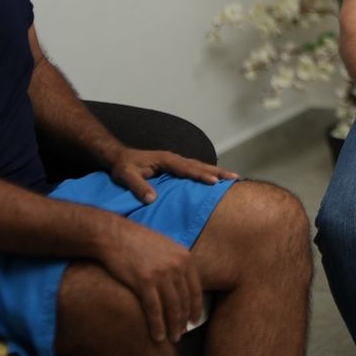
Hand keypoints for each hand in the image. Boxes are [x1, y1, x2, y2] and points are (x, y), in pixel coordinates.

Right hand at [97, 218, 203, 342]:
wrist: (115, 235)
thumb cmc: (138, 242)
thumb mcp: (166, 247)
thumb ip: (177, 264)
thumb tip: (184, 285)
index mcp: (185, 258)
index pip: (195, 290)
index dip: (195, 308)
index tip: (193, 321)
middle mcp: (176, 266)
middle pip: (184, 301)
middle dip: (183, 321)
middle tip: (180, 334)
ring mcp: (161, 274)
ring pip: (172, 308)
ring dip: (172, 327)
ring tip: (171, 339)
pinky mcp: (144, 282)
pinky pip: (154, 310)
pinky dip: (157, 326)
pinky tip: (157, 336)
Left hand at [108, 147, 237, 203]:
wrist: (120, 157)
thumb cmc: (123, 167)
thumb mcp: (126, 176)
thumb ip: (138, 186)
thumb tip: (152, 199)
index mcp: (165, 160)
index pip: (186, 168)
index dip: (200, 175)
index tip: (214, 182)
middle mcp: (174, 158)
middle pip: (199, 165)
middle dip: (217, 172)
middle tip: (235, 178)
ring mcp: (176, 161)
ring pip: (200, 166)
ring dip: (216, 172)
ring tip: (233, 178)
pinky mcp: (176, 167)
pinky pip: (195, 169)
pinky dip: (208, 173)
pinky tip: (216, 179)